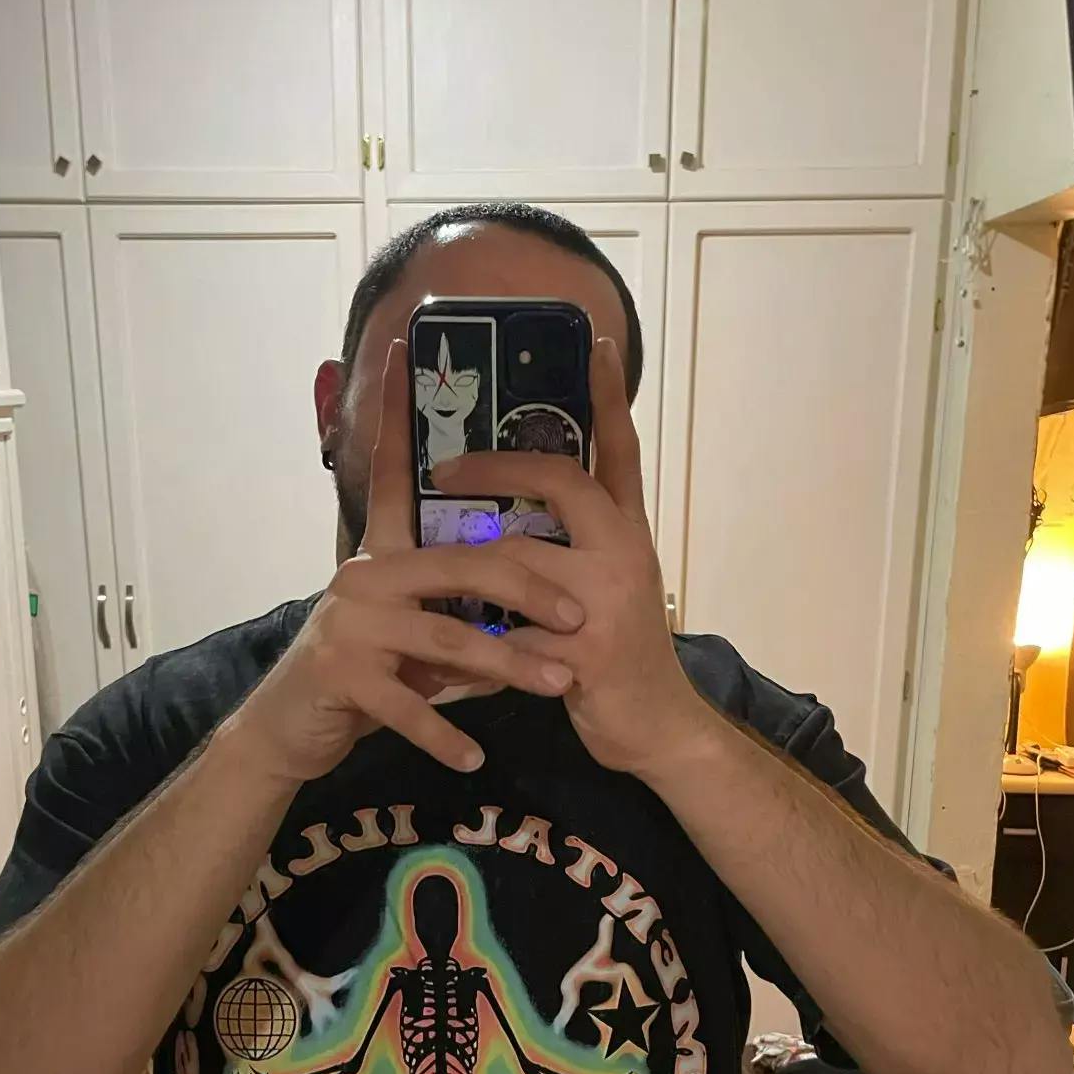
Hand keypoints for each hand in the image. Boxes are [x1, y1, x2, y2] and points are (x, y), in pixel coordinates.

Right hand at [233, 342, 584, 783]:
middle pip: (463, 565)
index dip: (393, 411)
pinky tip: (476, 754)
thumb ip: (454, 601)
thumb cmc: (362, 676)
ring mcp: (350, 624)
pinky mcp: (341, 676)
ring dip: (510, 667)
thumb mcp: (409, 628)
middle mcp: (365, 576)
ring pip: (448, 638)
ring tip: (558, 686)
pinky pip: (409, 705)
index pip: (391, 472)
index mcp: (383, 555)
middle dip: (530, 588)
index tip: (402, 350)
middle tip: (581, 616)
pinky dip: (447, 733)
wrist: (288, 730)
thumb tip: (532, 589)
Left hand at [431, 340, 707, 779]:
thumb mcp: (610, 587)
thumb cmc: (619, 659)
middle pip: (563, 483)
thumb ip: (574, 546)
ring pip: (519, 558)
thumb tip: (515, 512)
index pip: (620, 451)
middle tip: (445, 465)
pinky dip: (469, 649)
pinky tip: (438, 658)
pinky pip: (508, 637)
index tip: (592, 342)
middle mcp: (624, 555)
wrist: (658, 731)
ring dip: (463, 560)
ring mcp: (606, 602)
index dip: (607, 396)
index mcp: (628, 533)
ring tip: (416, 562)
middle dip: (498, 467)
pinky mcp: (585, 653)